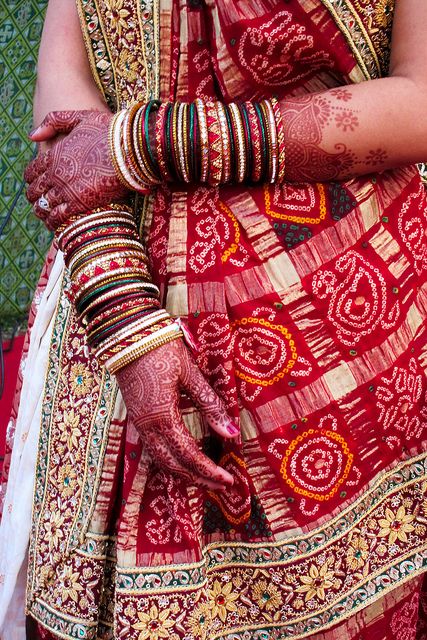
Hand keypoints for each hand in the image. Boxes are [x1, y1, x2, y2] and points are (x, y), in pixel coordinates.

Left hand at [24, 110, 129, 230]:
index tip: (33, 183)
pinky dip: (54, 222)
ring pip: (45, 205)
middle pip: (36, 190)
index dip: (30, 178)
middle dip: (34, 197)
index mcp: (54, 154)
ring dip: (42, 212)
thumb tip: (33, 136)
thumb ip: (53, 122)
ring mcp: (67, 189)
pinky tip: (55, 225)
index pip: (33, 170)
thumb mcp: (79, 117)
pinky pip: (60, 217)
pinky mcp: (80, 203)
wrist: (128, 149)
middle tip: (37, 202)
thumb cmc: (109, 131)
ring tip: (44, 217)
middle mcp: (56, 173)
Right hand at [116, 339, 238, 490]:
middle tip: (222, 485)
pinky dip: (170, 461)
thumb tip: (232, 432)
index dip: (209, 471)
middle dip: (199, 478)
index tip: (228, 480)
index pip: (189, 455)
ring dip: (184, 473)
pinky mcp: (137, 418)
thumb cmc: (162, 349)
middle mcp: (148, 426)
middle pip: (173, 465)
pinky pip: (153, 449)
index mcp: (162, 417)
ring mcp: (139, 424)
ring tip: (206, 478)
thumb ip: (210, 404)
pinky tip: (183, 460)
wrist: (127, 335)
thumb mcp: (191, 375)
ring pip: (161, 460)